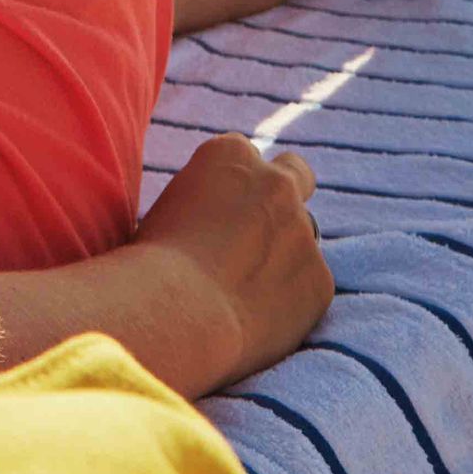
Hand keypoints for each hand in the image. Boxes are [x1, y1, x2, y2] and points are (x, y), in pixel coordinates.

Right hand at [135, 133, 330, 392]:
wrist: (177, 313)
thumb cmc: (152, 262)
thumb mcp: (168, 207)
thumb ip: (205, 200)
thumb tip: (210, 221)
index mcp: (231, 154)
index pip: (243, 155)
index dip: (233, 185)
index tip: (221, 211)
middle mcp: (276, 183)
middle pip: (296, 172)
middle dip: (284, 194)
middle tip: (261, 229)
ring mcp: (304, 231)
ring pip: (303, 237)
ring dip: (286, 252)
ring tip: (248, 289)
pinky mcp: (320, 280)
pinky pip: (311, 286)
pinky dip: (291, 299)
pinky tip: (257, 318)